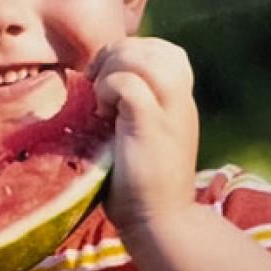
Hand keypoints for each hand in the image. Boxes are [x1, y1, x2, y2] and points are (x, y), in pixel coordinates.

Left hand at [87, 37, 199, 241]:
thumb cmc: (140, 185)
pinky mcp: (153, 127)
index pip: (163, 50)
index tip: (105, 80)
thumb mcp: (139, 135)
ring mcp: (170, 112)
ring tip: (100, 100)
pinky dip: (109, 89)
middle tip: (95, 87)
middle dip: (117, 55)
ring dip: (114, 70)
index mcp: (178, 101)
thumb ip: (130, 107)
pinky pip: (131, 84)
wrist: (160, 223)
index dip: (130, 53)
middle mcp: (180, 101)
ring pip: (146, 57)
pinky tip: (102, 115)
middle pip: (154, 47)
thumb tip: (91, 83)